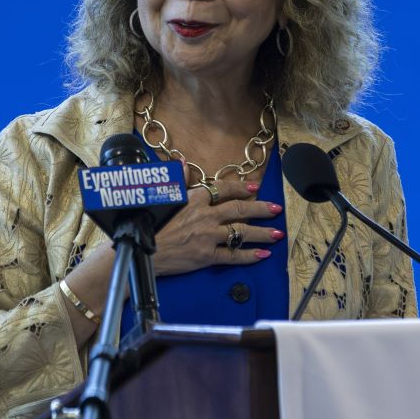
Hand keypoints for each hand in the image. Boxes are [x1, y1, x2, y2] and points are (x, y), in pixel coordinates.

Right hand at [152, 175, 283, 275]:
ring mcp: (207, 237)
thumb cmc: (150, 222)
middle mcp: (205, 216)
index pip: (223, 189)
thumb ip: (179, 180)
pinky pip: (232, 256)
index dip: (241, 187)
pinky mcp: (206, 256)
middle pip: (240, 209)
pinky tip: (262, 254)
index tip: (255, 187)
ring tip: (277, 233)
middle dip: (261, 208)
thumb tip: (182, 161)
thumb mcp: (163, 196)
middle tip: (276, 208)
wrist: (142, 250)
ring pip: (241, 233)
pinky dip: (249, 256)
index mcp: (194, 199)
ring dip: (262, 233)